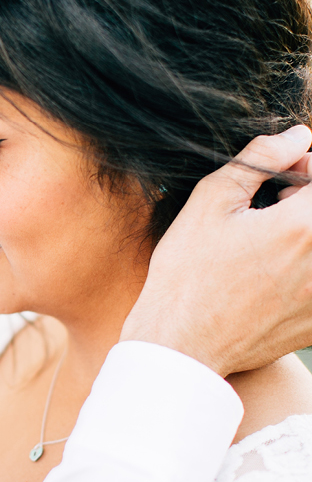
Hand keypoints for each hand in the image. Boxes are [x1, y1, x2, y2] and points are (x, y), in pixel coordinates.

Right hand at [121, 124, 311, 374]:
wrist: (181, 345)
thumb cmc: (187, 274)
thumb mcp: (210, 202)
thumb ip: (259, 159)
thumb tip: (296, 136)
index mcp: (303, 226)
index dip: (305, 167)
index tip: (281, 177)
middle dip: (305, 200)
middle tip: (275, 204)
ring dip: (303, 235)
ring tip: (275, 240)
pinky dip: (302, 272)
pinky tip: (274, 275)